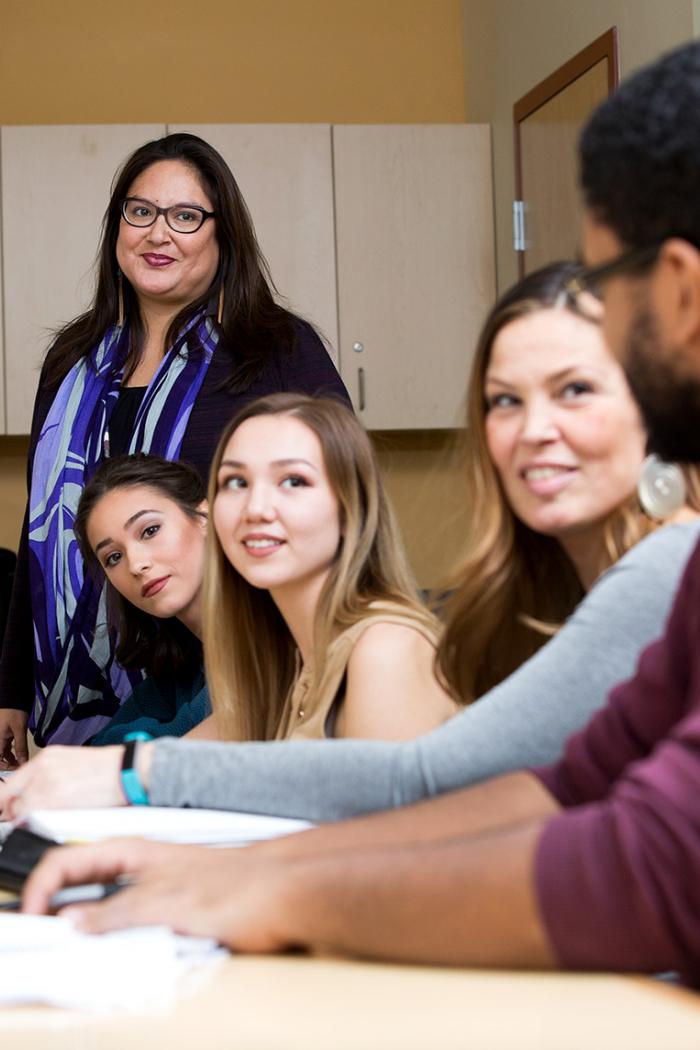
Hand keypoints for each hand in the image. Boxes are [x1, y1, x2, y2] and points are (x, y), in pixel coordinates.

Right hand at [0, 708, 28, 768]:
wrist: (12, 697)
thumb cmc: (14, 710)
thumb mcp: (20, 729)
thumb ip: (21, 747)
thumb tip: (23, 762)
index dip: (6, 767)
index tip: (17, 768)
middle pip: (0, 758)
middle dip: (9, 765)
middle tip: (21, 767)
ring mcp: (0, 738)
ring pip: (3, 754)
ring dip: (11, 760)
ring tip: (22, 762)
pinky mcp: (3, 735)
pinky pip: (5, 748)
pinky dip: (12, 753)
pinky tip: (20, 755)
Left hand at [0, 745, 126, 819]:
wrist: (126, 770)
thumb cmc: (108, 769)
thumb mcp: (72, 762)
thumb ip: (49, 777)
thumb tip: (34, 796)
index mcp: (46, 758)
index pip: (10, 784)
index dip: (7, 801)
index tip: (8, 809)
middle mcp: (42, 770)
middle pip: (11, 800)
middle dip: (17, 813)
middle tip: (29, 819)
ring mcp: (46, 786)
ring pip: (21, 812)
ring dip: (29, 820)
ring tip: (50, 820)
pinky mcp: (55, 803)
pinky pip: (34, 820)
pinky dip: (39, 825)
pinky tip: (54, 822)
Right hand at [23, 838, 300, 953]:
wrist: (284, 894)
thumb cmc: (235, 885)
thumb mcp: (164, 900)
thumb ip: (115, 912)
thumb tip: (71, 923)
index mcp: (130, 852)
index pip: (67, 860)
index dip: (41, 887)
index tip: (32, 919)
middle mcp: (140, 869)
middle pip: (81, 887)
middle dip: (58, 912)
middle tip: (45, 942)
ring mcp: (155, 892)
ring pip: (104, 912)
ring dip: (89, 933)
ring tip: (79, 954)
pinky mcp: (173, 915)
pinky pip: (131, 931)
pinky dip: (117, 946)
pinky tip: (119, 959)